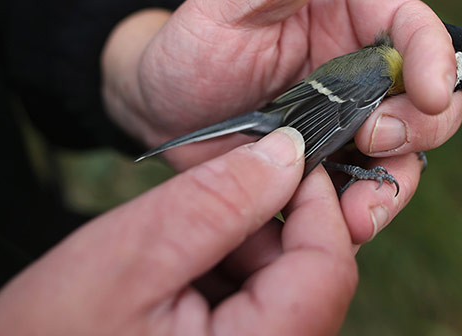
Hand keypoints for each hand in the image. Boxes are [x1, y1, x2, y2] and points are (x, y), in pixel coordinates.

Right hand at [0, 129, 356, 335]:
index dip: (316, 202)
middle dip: (267, 224)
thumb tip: (287, 152)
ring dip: (243, 247)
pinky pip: (258, 309)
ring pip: (284, 289)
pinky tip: (179, 270)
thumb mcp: (133, 254)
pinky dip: (228, 273)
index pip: (328, 269)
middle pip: (311, 279)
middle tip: (209, 197)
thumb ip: (219, 201)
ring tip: (177, 244)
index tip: (287, 155)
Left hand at [102, 0, 461, 242]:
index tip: (430, 92)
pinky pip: (371, 193)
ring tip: (358, 206)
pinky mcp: (335, 171)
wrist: (162, 112)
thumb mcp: (234, 0)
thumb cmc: (194, 44)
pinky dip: (367, 210)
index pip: (418, 30)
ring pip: (412, 154)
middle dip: (423, 123)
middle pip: (434, 97)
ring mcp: (354, 126)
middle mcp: (365, 74)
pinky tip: (342, 222)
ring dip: (398, 181)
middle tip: (376, 140)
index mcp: (353, 22)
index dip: (438, 58)